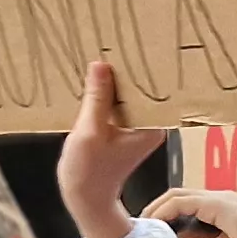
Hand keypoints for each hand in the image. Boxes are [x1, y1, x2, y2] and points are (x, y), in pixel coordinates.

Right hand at [60, 59, 168, 237]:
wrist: (85, 197)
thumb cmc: (89, 172)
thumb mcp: (90, 131)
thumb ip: (97, 98)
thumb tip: (101, 65)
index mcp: (152, 126)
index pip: (151, 87)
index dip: (141, 66)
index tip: (134, 43)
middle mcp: (151, 124)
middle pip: (140, 88)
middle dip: (126, 69)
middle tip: (115, 40)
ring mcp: (137, 125)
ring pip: (126, 94)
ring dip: (113, 80)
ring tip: (102, 54)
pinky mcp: (123, 127)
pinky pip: (116, 103)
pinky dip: (105, 94)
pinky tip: (94, 77)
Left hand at [141, 187, 236, 237]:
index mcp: (221, 208)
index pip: (185, 203)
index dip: (164, 214)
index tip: (150, 231)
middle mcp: (219, 198)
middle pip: (177, 195)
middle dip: (155, 209)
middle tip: (140, 227)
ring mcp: (219, 197)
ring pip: (176, 194)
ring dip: (156, 208)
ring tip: (143, 226)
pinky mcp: (218, 203)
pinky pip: (182, 201)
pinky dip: (164, 211)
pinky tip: (155, 224)